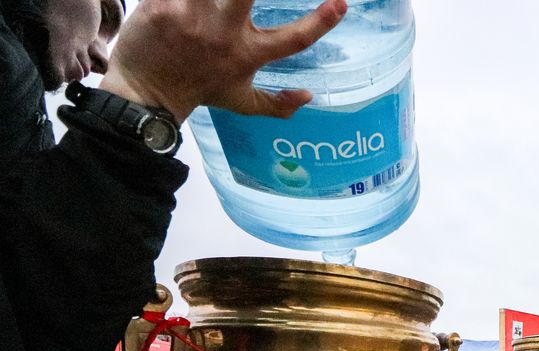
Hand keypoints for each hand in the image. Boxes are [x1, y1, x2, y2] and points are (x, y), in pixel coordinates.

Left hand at [99, 0, 347, 123]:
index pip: (294, 40)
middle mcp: (225, 34)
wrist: (147, 92)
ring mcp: (192, 15)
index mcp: (249, 54)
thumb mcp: (243, 102)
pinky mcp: (161, 4)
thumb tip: (309, 96)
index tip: (341, 4)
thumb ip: (278, 103)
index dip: (321, 23)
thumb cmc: (199, 91)